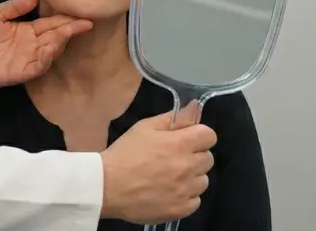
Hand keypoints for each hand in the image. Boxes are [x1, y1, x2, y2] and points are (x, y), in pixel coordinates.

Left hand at [0, 0, 92, 90]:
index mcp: (27, 30)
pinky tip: (51, 48)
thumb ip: (16, 6)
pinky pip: (38, 66)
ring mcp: (27, 59)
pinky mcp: (21, 72)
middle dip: (70, 29)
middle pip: (55, 36)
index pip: (50, 23)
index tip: (81, 13)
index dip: (65, 19)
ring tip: (68, 31)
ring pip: (50, 51)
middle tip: (85, 22)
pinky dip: (46, 58)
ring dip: (60, 42)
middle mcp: (31, 44)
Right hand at [99, 101, 216, 223]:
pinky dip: (185, 197)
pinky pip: (195, 201)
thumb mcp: (145, 128)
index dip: (199, 136)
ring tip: (170, 178)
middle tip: (173, 159)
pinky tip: (169, 192)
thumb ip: (174, 118)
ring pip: (203, 181)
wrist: (106, 186)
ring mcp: (186, 190)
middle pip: (208, 158)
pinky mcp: (181, 209)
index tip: (186, 140)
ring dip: (191, 177)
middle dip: (194, 156)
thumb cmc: (124, 153)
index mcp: (179, 144)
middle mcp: (187, 167)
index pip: (209, 136)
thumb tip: (195, 107)